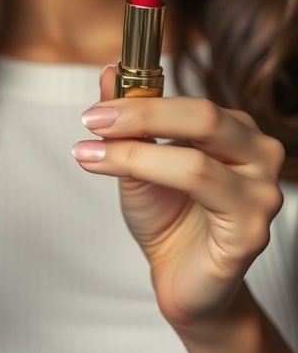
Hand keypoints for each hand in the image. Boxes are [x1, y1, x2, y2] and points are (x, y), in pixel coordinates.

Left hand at [72, 66, 284, 334]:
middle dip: (141, 114)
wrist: (181, 281)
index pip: (191, 100)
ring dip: (133, 151)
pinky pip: (196, 188)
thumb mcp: (138, 160)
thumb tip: (110, 72)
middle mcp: (260, 155)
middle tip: (93, 120)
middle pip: (205, 115)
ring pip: (195, 156)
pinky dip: (144, 171)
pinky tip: (106, 169)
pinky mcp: (251, 229)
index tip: (96, 106)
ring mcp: (262, 192)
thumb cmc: (168, 218)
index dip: (140, 97)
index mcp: (238, 131)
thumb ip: (129, 118)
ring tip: (90, 151)